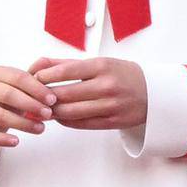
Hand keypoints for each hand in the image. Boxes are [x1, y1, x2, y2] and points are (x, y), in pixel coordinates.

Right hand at [0, 65, 56, 168]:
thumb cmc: (9, 101)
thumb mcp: (21, 89)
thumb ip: (34, 80)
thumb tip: (47, 69)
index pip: (18, 77)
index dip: (37, 88)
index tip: (52, 99)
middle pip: (8, 94)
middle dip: (31, 105)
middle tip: (48, 114)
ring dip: (22, 123)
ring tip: (40, 129)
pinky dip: (1, 139)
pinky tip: (16, 142)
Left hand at [29, 56, 146, 129]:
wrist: (153, 92)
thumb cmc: (120, 74)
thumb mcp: (97, 62)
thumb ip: (66, 63)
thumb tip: (38, 66)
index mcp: (101, 66)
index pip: (65, 71)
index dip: (45, 77)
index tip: (34, 79)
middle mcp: (106, 85)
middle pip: (65, 94)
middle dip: (44, 97)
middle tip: (33, 97)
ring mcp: (111, 105)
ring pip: (71, 112)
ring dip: (53, 112)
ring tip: (43, 108)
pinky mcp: (113, 122)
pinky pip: (82, 124)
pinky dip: (66, 121)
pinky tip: (59, 116)